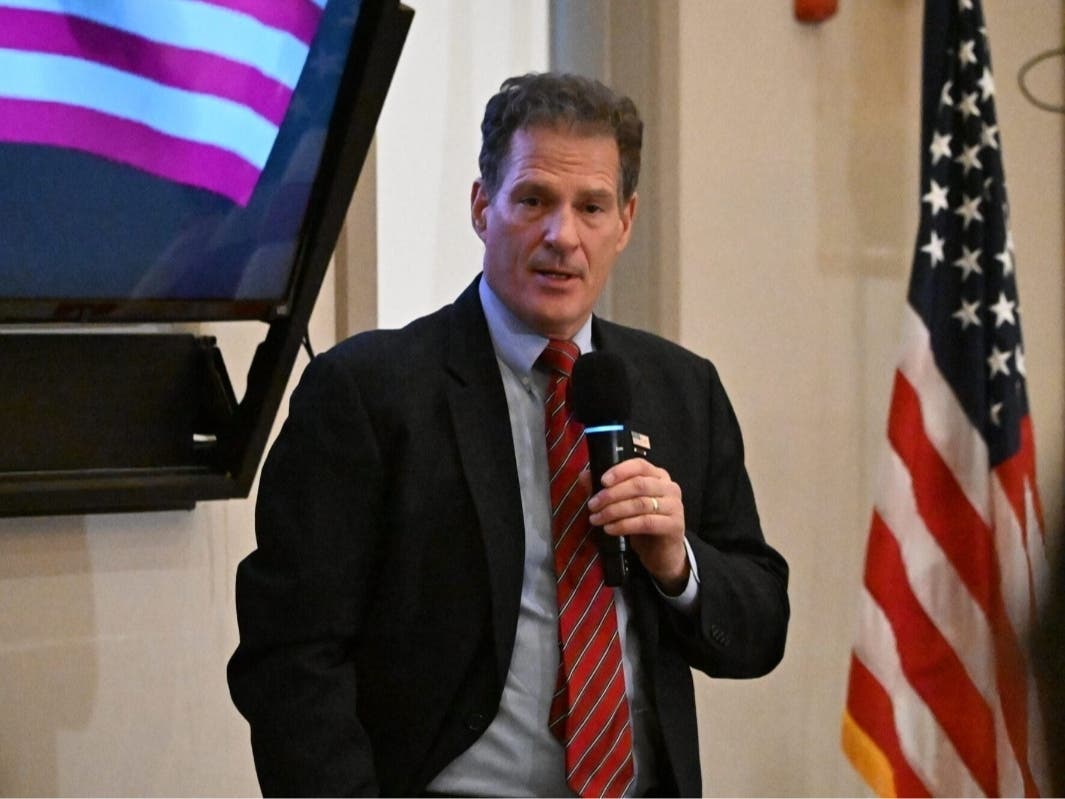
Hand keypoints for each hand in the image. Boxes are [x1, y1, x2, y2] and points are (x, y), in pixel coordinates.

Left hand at [585, 458, 688, 593]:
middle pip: (638, 484)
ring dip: (614, 511)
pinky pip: (645, 522)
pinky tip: (610, 529)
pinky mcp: (674, 525)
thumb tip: (584, 476)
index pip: (640, 465)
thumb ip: (606, 489)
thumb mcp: (624, 504)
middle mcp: (670, 487)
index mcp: (658, 476)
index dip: (620, 471)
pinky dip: (624, 525)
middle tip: (592, 505)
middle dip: (611, 495)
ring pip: (640, 504)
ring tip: (597, 519)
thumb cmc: (642, 524)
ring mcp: (674, 506)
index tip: (602, 481)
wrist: (663, 552)